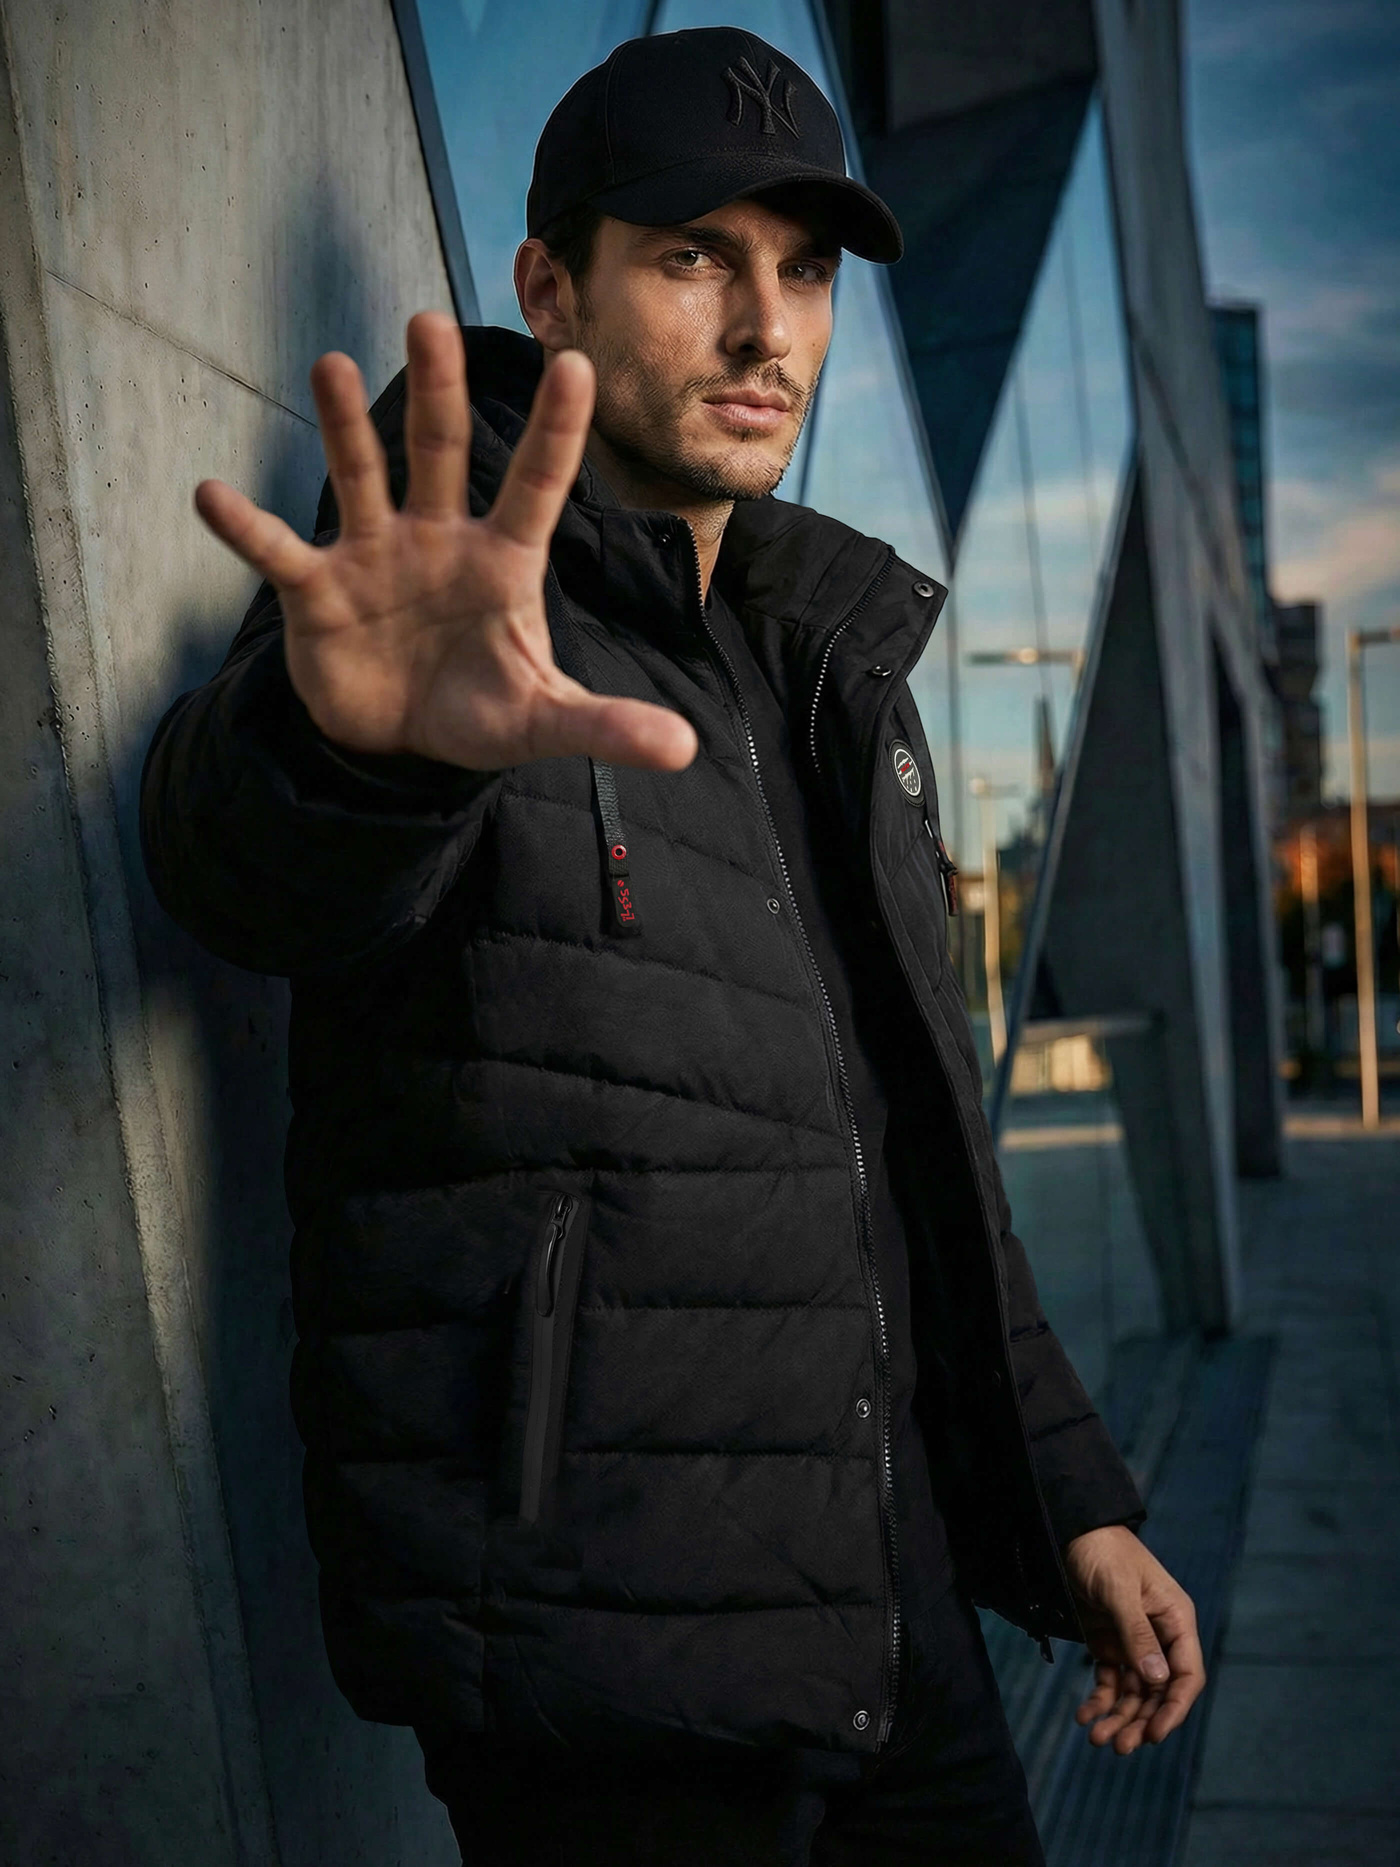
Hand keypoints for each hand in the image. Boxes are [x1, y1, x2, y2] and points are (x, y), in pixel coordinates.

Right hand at [193, 311, 698, 774]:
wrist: (403, 744)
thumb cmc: (480, 711)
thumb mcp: (545, 721)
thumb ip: (608, 725)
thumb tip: (686, 751)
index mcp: (502, 560)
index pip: (536, 485)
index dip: (555, 432)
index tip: (577, 366)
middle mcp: (437, 538)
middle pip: (438, 451)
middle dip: (438, 390)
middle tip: (431, 319)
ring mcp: (373, 557)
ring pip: (361, 477)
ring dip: (345, 426)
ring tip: (333, 365)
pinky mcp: (318, 592)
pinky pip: (278, 553)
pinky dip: (245, 528)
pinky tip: (212, 496)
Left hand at [1062, 1524, 1205, 1754]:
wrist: (1069, 1530)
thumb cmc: (1102, 1552)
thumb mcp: (1119, 1590)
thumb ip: (1137, 1634)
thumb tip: (1159, 1681)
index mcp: (1176, 1620)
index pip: (1186, 1675)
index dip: (1174, 1708)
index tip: (1155, 1735)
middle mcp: (1160, 1636)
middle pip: (1158, 1692)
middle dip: (1141, 1721)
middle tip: (1118, 1746)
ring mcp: (1134, 1642)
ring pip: (1133, 1692)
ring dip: (1118, 1717)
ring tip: (1096, 1739)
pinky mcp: (1108, 1643)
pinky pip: (1110, 1680)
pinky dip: (1099, 1700)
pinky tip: (1084, 1716)